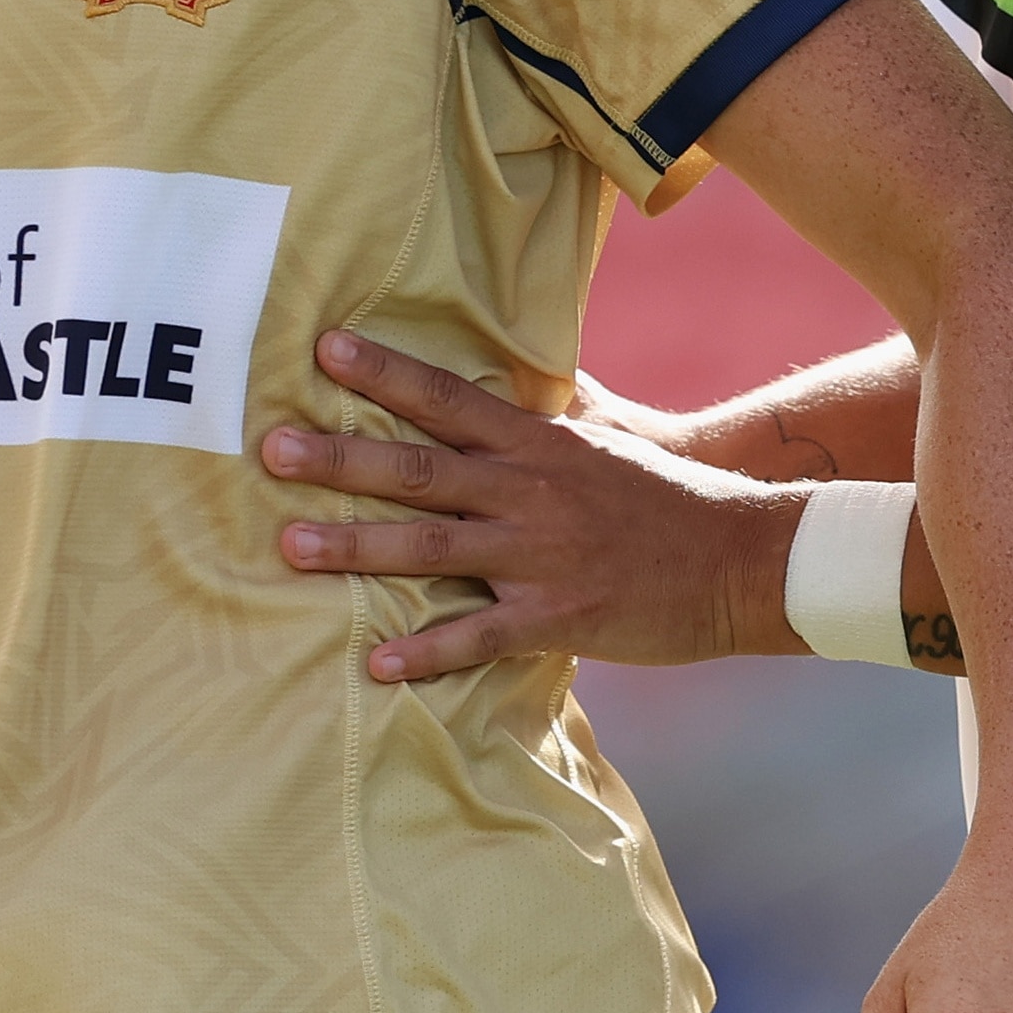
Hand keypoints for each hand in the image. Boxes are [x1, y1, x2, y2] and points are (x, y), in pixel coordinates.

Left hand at [263, 330, 795, 678]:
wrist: (741, 559)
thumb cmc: (667, 493)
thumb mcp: (610, 432)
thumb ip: (557, 400)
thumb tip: (529, 358)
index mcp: (538, 443)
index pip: (448, 398)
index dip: (385, 373)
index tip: (323, 348)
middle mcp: (530, 492)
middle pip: (420, 470)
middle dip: (341, 459)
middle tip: (270, 448)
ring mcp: (540, 557)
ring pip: (432, 548)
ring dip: (357, 548)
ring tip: (288, 546)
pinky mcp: (556, 617)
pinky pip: (478, 637)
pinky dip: (427, 652)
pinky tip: (374, 663)